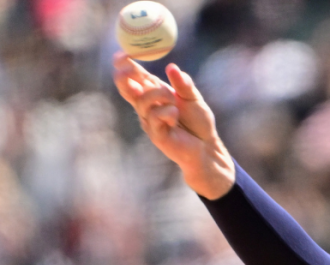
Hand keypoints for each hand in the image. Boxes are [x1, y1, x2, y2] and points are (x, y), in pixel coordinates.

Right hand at [112, 52, 234, 199]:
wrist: (207, 146)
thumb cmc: (199, 122)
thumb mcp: (193, 99)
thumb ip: (183, 84)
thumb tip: (172, 67)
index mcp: (155, 93)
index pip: (135, 77)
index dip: (125, 66)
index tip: (122, 54)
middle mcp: (148, 106)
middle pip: (127, 88)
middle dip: (125, 77)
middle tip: (130, 69)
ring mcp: (149, 120)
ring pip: (142, 101)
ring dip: (159, 96)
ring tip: (175, 103)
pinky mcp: (155, 134)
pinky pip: (154, 117)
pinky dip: (166, 112)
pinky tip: (175, 115)